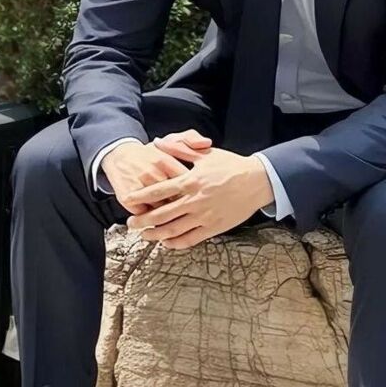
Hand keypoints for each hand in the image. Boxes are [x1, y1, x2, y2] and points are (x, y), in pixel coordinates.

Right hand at [102, 129, 212, 214]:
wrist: (120, 155)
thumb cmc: (151, 153)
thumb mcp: (172, 140)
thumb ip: (191, 140)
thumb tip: (206, 143)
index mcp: (166, 161)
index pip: (188, 182)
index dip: (196, 193)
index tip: (201, 197)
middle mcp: (153, 174)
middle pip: (176, 199)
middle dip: (185, 208)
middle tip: (190, 211)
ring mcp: (140, 187)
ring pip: (160, 210)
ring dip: (168, 217)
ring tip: (175, 218)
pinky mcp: (128, 198)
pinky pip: (145, 214)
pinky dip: (152, 217)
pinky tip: (157, 218)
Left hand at [126, 133, 273, 248]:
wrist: (257, 181)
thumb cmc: (231, 165)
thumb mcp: (205, 154)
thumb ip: (180, 148)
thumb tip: (159, 142)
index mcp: (191, 181)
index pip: (159, 190)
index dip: (141, 197)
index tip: (128, 200)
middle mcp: (195, 200)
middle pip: (162, 214)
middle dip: (143, 220)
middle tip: (131, 224)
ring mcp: (204, 215)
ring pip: (174, 230)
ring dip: (156, 234)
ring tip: (145, 235)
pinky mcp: (214, 227)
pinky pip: (191, 239)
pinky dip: (176, 243)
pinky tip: (167, 243)